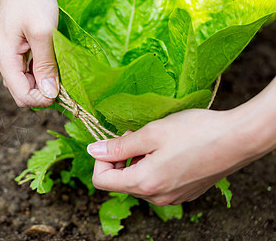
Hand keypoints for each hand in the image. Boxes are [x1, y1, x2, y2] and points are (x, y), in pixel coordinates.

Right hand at [0, 0, 58, 107]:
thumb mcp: (43, 32)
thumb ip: (45, 65)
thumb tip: (50, 94)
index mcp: (4, 58)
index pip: (22, 96)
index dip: (43, 99)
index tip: (63, 89)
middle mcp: (0, 61)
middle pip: (22, 92)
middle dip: (43, 91)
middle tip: (64, 78)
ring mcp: (5, 56)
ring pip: (24, 82)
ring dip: (42, 81)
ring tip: (58, 66)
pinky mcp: (12, 50)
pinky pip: (24, 71)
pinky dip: (39, 71)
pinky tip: (51, 60)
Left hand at [87, 99, 275, 205]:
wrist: (238, 139)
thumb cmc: (195, 132)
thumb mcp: (151, 133)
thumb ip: (119, 146)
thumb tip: (93, 150)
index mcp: (144, 183)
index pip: (101, 181)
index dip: (101, 159)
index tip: (114, 142)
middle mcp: (157, 197)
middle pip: (120, 182)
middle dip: (121, 158)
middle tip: (136, 136)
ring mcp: (172, 198)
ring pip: (139, 182)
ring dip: (137, 162)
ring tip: (154, 141)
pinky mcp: (184, 193)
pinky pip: (157, 184)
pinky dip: (153, 167)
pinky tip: (169, 150)